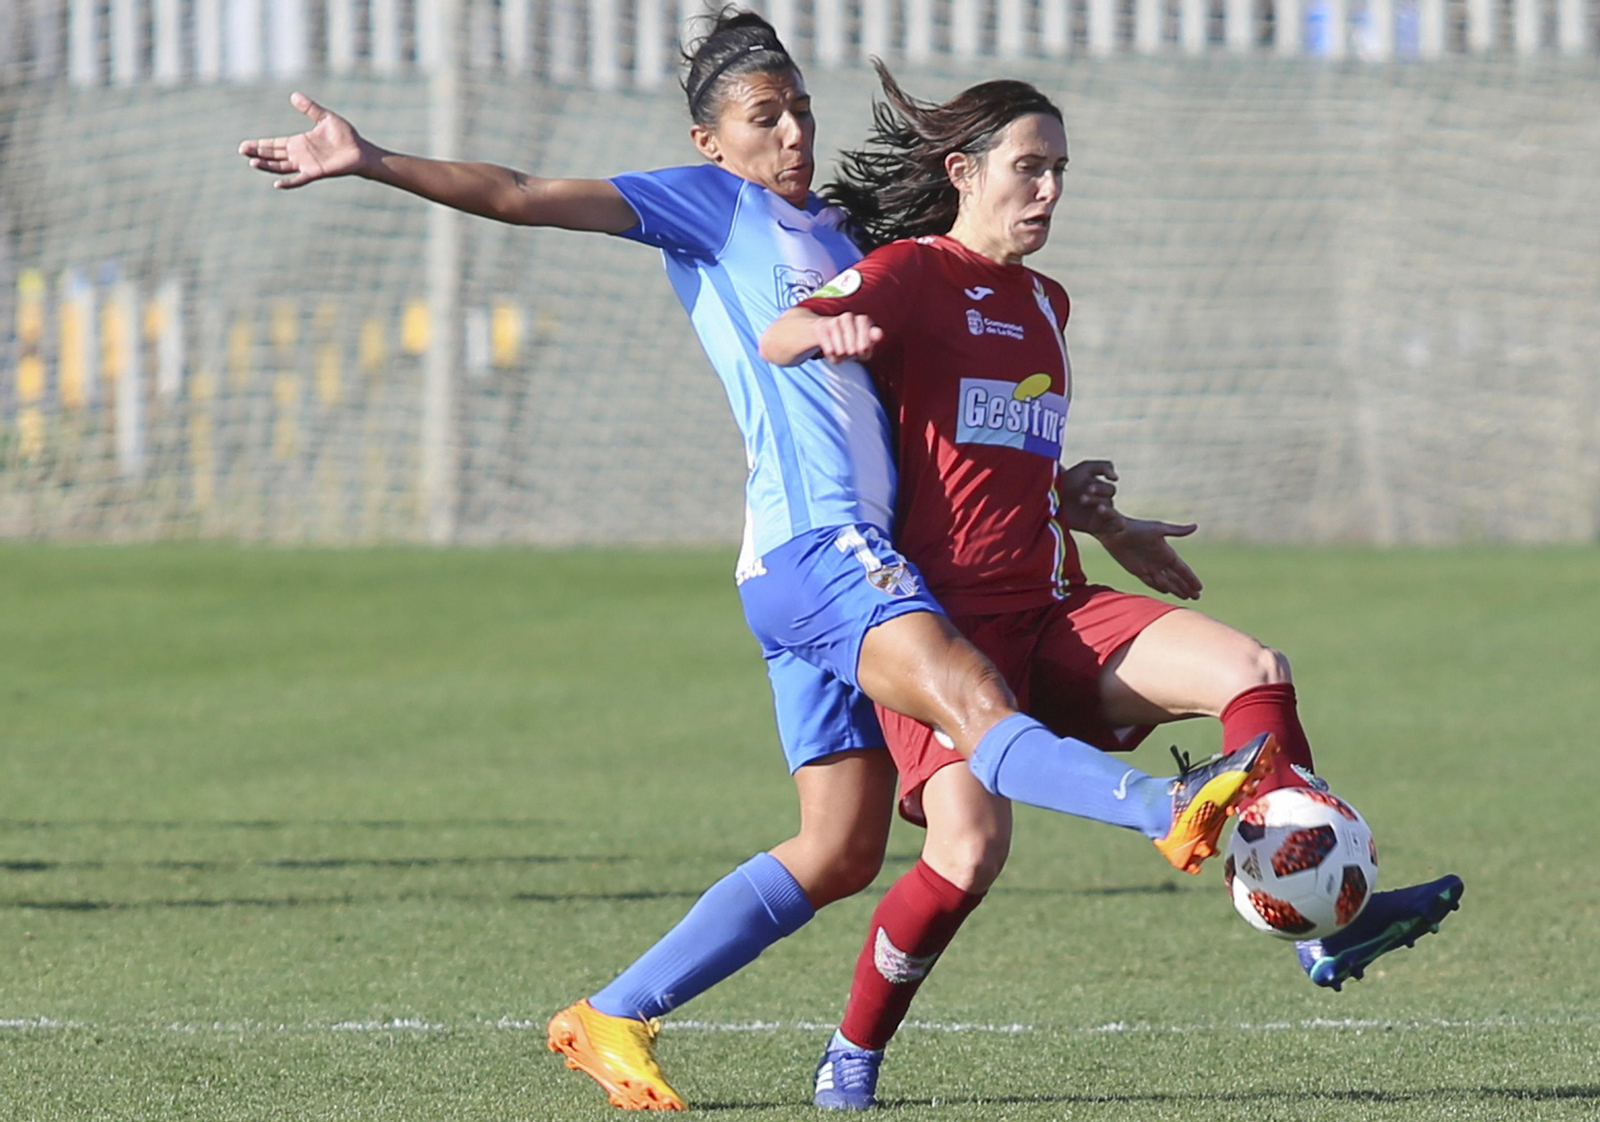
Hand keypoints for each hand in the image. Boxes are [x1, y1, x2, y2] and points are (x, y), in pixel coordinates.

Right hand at [239, 92, 367, 188]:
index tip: (245, 145)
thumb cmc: (346, 136)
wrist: (360, 151)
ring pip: (281, 167)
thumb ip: (310, 108)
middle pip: (274, 155)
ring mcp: (306, 165)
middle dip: (258, 153)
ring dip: (267, 166)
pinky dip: (288, 183)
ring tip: (252, 163)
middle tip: (242, 151)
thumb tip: (293, 95)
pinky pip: (299, 180)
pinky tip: (277, 184)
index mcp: (300, 142)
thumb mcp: (325, 118)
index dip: (260, 144)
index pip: (275, 143)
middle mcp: (300, 154)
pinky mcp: (315, 173)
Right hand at [812, 313, 883, 362]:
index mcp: (861, 321)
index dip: (863, 337)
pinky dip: (829, 349)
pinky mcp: (820, 327)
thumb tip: (879, 334)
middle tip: (851, 354)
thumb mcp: (862, 347)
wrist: (825, 340)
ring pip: (837, 332)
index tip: (862, 350)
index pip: (863, 321)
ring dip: (840, 349)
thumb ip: (872, 341)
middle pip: (850, 329)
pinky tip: (832, 354)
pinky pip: (825, 338)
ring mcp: (833, 321)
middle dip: (851, 345)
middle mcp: (847, 317)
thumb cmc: (848, 345)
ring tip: (841, 355)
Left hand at [1057, 460, 1123, 535]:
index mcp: (1097, 488)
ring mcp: (1097, 514)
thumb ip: (1103, 466)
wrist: (1048, 501)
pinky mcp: (1095, 526)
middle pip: (1109, 500)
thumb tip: (1117, 478)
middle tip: (1081, 498)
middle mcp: (1098, 501)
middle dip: (1097, 498)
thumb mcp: (1084, 468)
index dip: (1100, 489)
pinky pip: (1114, 526)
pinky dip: (1119, 524)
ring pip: (1109, 512)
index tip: (1087, 488)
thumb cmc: (1065, 482)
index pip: (1109, 489)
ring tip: (1096, 509)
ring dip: (1104, 509)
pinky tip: (1120, 522)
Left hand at [1097, 517, 1201, 599]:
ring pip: (1166, 582)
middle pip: (1176, 578)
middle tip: (1197, 597)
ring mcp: (1149, 566)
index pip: (1182, 569)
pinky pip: (1150, 582)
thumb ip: (1177, 530)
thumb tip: (1196, 526)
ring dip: (1176, 589)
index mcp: (1167, 552)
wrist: (1115, 531)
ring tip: (1186, 597)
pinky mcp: (1137, 570)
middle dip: (1187, 587)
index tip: (1200, 588)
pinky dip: (1158, 587)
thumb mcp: (1158, 529)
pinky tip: (1166, 592)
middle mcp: (1160, 561)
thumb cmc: (1137, 527)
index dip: (1191, 578)